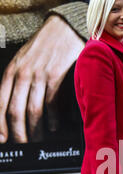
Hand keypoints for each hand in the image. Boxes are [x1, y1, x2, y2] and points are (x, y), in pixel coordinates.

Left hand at [0, 15, 84, 143]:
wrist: (64, 28)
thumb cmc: (43, 47)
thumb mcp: (23, 62)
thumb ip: (16, 83)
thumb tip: (13, 109)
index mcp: (11, 71)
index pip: (0, 103)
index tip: (2, 139)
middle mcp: (22, 74)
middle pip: (15, 111)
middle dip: (18, 133)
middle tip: (22, 144)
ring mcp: (39, 75)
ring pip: (33, 111)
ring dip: (35, 130)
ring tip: (37, 139)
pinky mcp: (56, 76)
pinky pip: (52, 103)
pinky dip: (52, 119)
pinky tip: (53, 126)